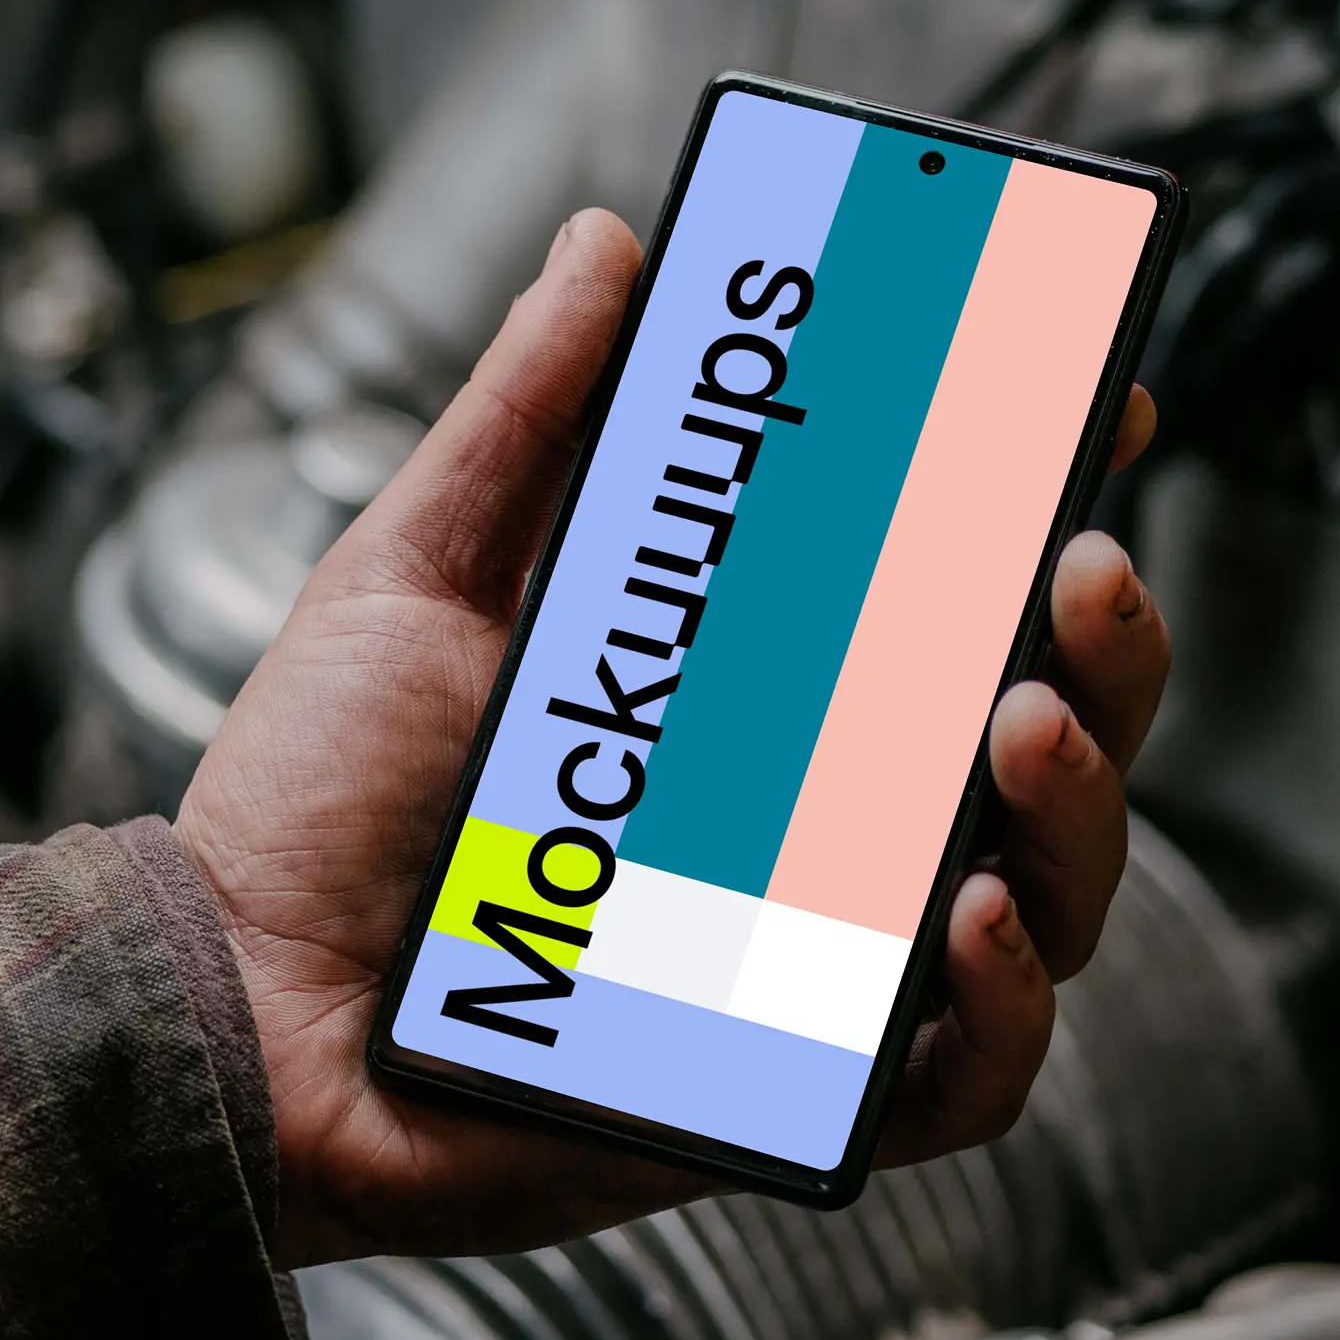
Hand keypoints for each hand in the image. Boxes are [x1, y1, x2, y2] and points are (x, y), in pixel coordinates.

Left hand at [176, 209, 1173, 1268]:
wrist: (229, 1004)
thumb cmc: (312, 809)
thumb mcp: (416, 569)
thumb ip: (529, 412)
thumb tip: (610, 245)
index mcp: (759, 689)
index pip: (957, 594)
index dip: (1053, 499)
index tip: (1092, 398)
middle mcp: (819, 822)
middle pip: (1053, 733)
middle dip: (1111, 645)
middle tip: (1077, 567)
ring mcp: (824, 958)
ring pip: (1053, 892)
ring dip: (1077, 804)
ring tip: (1018, 729)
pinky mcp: (798, 1094)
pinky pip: (969, 1075)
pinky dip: (1004, 1003)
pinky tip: (967, 921)